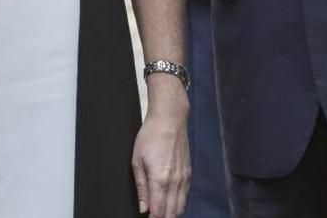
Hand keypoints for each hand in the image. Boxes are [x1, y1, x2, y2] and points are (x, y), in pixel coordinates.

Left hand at [132, 79, 189, 216]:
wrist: (170, 118)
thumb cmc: (151, 135)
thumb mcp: (137, 160)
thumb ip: (141, 187)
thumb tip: (143, 207)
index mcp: (160, 180)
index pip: (158, 212)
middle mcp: (175, 182)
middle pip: (171, 213)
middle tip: (153, 215)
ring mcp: (184, 177)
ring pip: (180, 207)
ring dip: (171, 213)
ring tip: (161, 212)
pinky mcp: (188, 172)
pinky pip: (185, 196)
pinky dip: (178, 203)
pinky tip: (170, 201)